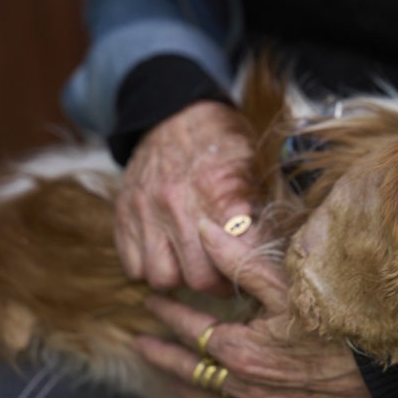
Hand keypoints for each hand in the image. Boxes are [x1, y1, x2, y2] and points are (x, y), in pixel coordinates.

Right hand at [115, 100, 253, 294]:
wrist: (173, 113)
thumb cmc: (222, 142)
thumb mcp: (252, 164)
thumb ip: (261, 208)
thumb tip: (273, 250)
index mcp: (216, 189)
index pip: (235, 255)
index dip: (247, 271)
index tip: (252, 271)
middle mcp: (176, 203)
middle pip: (198, 278)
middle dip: (217, 285)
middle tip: (227, 277)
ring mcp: (145, 211)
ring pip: (161, 278)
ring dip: (181, 279)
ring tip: (196, 266)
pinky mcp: (123, 215)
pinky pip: (133, 266)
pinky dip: (151, 268)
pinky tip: (169, 255)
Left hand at [136, 220, 372, 397]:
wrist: (383, 370)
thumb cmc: (337, 322)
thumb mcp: (289, 284)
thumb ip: (240, 259)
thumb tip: (204, 229)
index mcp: (239, 349)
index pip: (191, 328)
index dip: (168, 313)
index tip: (151, 302)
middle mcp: (242, 387)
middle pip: (189, 371)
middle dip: (161, 355)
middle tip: (141, 344)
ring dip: (185, 388)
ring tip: (168, 378)